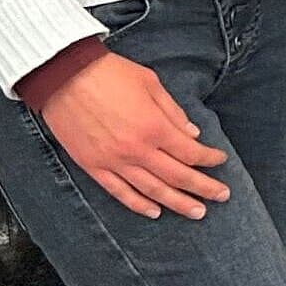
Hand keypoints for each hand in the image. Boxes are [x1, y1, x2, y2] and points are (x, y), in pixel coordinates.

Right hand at [17, 46, 229, 219]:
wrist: (63, 75)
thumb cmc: (109, 73)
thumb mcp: (151, 83)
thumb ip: (173, 112)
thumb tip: (193, 134)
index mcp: (154, 127)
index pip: (191, 152)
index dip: (209, 158)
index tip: (220, 160)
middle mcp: (137, 150)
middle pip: (178, 177)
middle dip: (204, 188)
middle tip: (222, 196)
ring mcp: (113, 161)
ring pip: (152, 191)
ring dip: (178, 203)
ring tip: (197, 212)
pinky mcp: (92, 166)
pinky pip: (119, 192)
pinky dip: (138, 205)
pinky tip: (155, 212)